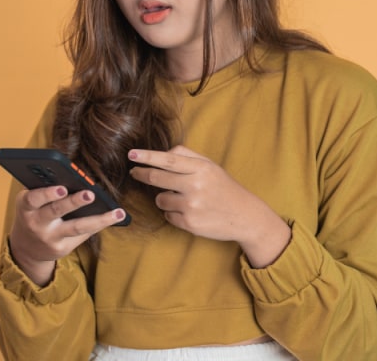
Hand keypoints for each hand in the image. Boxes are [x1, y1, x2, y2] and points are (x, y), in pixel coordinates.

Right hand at [8, 185, 126, 285]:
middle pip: (57, 211)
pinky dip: (99, 224)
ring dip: (99, 219)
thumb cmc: (33, 213)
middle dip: (74, 202)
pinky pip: (83, 235)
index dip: (47, 194)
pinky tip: (114, 217)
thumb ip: (46, 190)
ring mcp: (50, 238)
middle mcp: (36, 224)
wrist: (26, 247)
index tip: (62, 187)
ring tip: (117, 212)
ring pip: (77, 227)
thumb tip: (76, 177)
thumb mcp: (31, 201)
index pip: (34, 199)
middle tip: (90, 194)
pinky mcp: (62, 249)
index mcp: (25, 207)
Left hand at [127, 146, 290, 267]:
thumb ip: (187, 156)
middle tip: (135, 172)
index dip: (147, 157)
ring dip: (163, 198)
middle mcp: (196, 186)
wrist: (245, 215)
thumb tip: (162, 153)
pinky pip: (167, 216)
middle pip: (156, 178)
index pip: (168, 159)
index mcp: (201, 168)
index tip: (131, 154)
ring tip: (180, 198)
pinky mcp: (189, 224)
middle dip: (142, 174)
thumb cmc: (224, 188)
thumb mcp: (211, 166)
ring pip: (160, 199)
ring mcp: (192, 206)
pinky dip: (172, 213)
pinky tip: (188, 212)